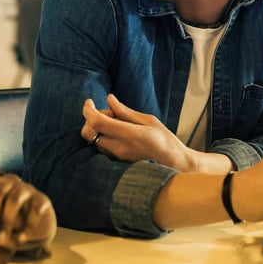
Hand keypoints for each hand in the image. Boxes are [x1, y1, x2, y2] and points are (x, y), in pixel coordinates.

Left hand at [0, 170, 54, 254]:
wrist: (32, 217)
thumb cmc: (1, 218)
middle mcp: (9, 181)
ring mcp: (26, 188)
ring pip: (14, 201)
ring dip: (7, 222)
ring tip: (0, 241)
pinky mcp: (42, 199)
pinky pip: (35, 210)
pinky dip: (28, 225)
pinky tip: (21, 240)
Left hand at [81, 94, 199, 169]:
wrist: (174, 164)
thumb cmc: (165, 140)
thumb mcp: (149, 120)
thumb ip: (125, 111)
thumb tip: (109, 99)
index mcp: (130, 134)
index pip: (98, 122)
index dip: (88, 110)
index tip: (89, 101)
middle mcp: (120, 148)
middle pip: (88, 132)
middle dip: (91, 119)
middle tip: (109, 113)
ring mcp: (116, 157)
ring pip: (92, 140)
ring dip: (96, 128)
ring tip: (116, 123)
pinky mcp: (116, 162)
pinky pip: (99, 147)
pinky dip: (101, 137)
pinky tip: (116, 133)